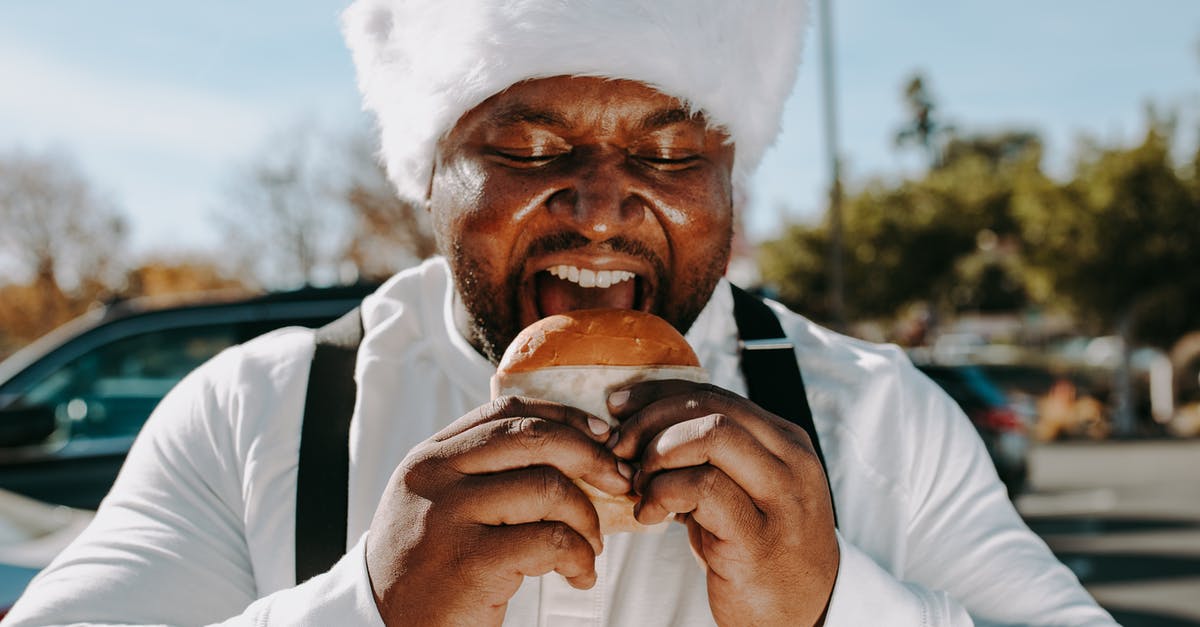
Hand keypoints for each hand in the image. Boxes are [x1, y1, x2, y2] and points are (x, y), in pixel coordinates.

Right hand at [365, 396, 631, 625]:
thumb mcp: (439, 506)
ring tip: (591, 547)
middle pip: (534, 437)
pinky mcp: (469, 563)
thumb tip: (573, 447)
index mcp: (431, 457)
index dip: (566, 417)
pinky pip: (550, 541)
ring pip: (547, 487)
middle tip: (620, 484)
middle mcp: (435, 476)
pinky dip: (579, 557)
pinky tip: (579, 575)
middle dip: (592, 457)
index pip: (508, 410)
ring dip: (587, 518)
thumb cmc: (425, 571)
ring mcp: (449, 517)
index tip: (602, 437)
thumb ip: (483, 473)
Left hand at [609, 380, 838, 626]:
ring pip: (710, 438)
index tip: (621, 406)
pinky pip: (703, 488)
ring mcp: (781, 498)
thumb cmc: (761, 550)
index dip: (660, 394)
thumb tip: (640, 425)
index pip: (716, 394)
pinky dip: (662, 493)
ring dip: (658, 455)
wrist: (803, 613)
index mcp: (785, 441)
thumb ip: (710, 457)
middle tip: (621, 448)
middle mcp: (790, 461)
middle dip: (652, 421)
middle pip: (711, 408)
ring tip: (639, 484)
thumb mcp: (742, 490)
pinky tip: (648, 513)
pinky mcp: (760, 537)